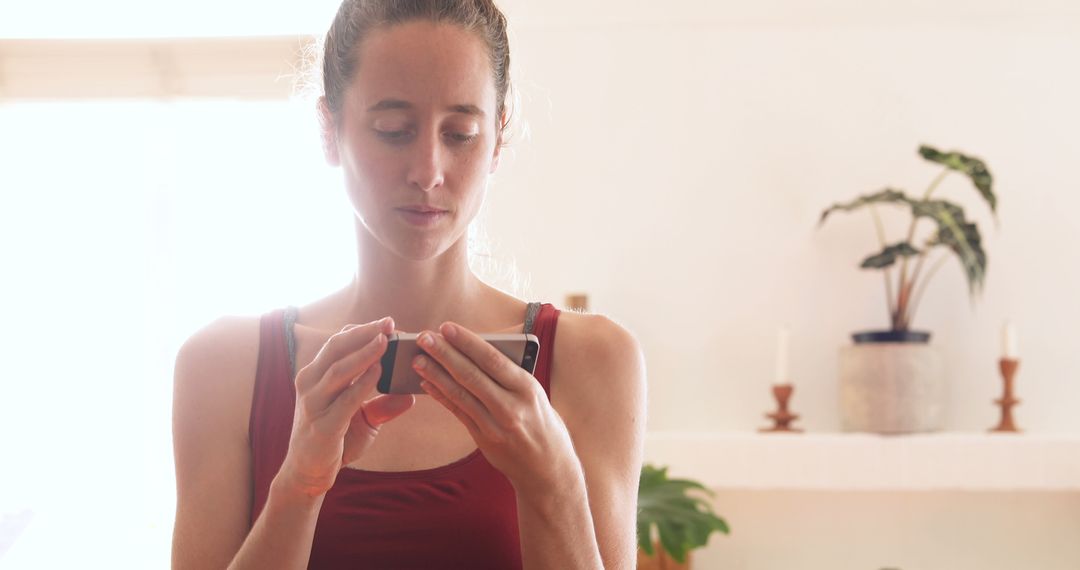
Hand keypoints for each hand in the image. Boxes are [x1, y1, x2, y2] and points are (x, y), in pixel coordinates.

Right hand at [278, 317, 414, 496]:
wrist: (308, 473)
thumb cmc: (335, 440)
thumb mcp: (362, 419)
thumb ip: (383, 404)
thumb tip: (412, 394)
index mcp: (315, 376)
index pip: (337, 343)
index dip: (362, 330)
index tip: (388, 323)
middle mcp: (309, 384)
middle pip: (336, 348)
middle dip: (364, 333)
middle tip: (389, 323)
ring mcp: (313, 405)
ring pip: (338, 370)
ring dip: (363, 353)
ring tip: (385, 341)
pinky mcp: (322, 427)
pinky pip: (344, 400)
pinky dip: (362, 384)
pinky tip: (379, 372)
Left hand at [411, 322, 579, 493]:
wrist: (548, 469)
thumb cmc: (542, 422)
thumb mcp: (536, 394)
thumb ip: (510, 376)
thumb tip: (475, 351)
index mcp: (528, 388)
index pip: (492, 359)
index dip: (467, 342)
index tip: (446, 327)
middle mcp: (511, 407)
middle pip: (471, 375)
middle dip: (444, 354)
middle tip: (423, 338)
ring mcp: (495, 426)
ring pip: (460, 395)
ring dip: (435, 375)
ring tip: (417, 359)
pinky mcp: (483, 440)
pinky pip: (458, 412)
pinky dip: (441, 396)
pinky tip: (426, 383)